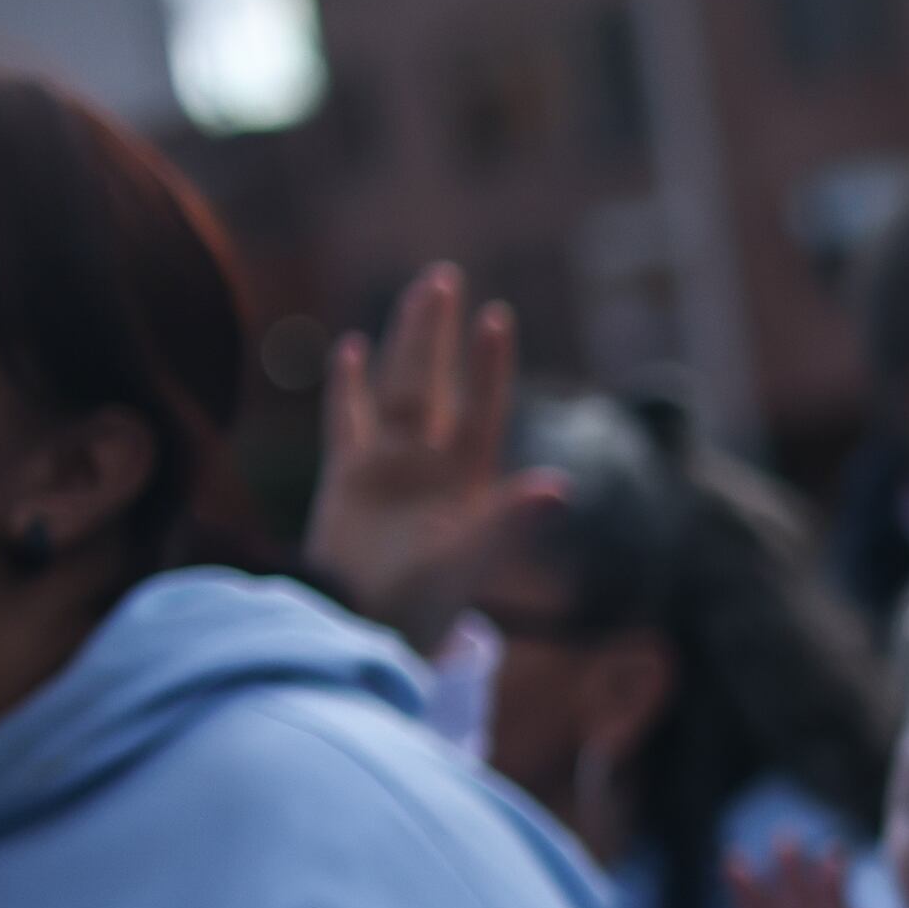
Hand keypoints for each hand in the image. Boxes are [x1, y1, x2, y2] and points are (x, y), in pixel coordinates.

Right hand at [310, 264, 562, 643]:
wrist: (370, 630)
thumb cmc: (427, 603)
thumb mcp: (473, 558)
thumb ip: (511, 520)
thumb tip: (561, 488)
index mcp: (466, 480)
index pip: (480, 408)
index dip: (487, 366)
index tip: (496, 318)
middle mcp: (430, 466)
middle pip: (433, 385)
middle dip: (439, 335)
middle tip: (446, 276)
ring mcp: (388, 469)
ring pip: (395, 391)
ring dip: (404, 344)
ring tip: (417, 293)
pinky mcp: (347, 480)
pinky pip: (347, 423)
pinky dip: (349, 388)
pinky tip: (354, 347)